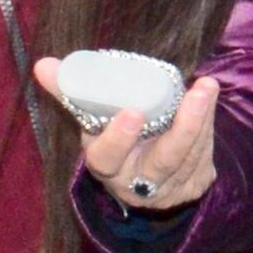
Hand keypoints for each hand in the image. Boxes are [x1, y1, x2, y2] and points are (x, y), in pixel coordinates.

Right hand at [38, 62, 219, 213]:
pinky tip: (209, 99)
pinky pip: (205, 155)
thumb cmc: (113, 137)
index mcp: (106, 166)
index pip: (107, 158)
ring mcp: (169, 188)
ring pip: (189, 155)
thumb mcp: (90, 120)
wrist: (143, 176)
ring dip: (203, 119)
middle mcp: (137, 183)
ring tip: (207, 87)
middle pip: (163, 161)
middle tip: (196, 94)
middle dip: (184, 128)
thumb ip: (70, 91)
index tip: (132, 112)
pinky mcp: (193, 185)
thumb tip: (43, 64)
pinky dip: (208, 125)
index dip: (118, 139)